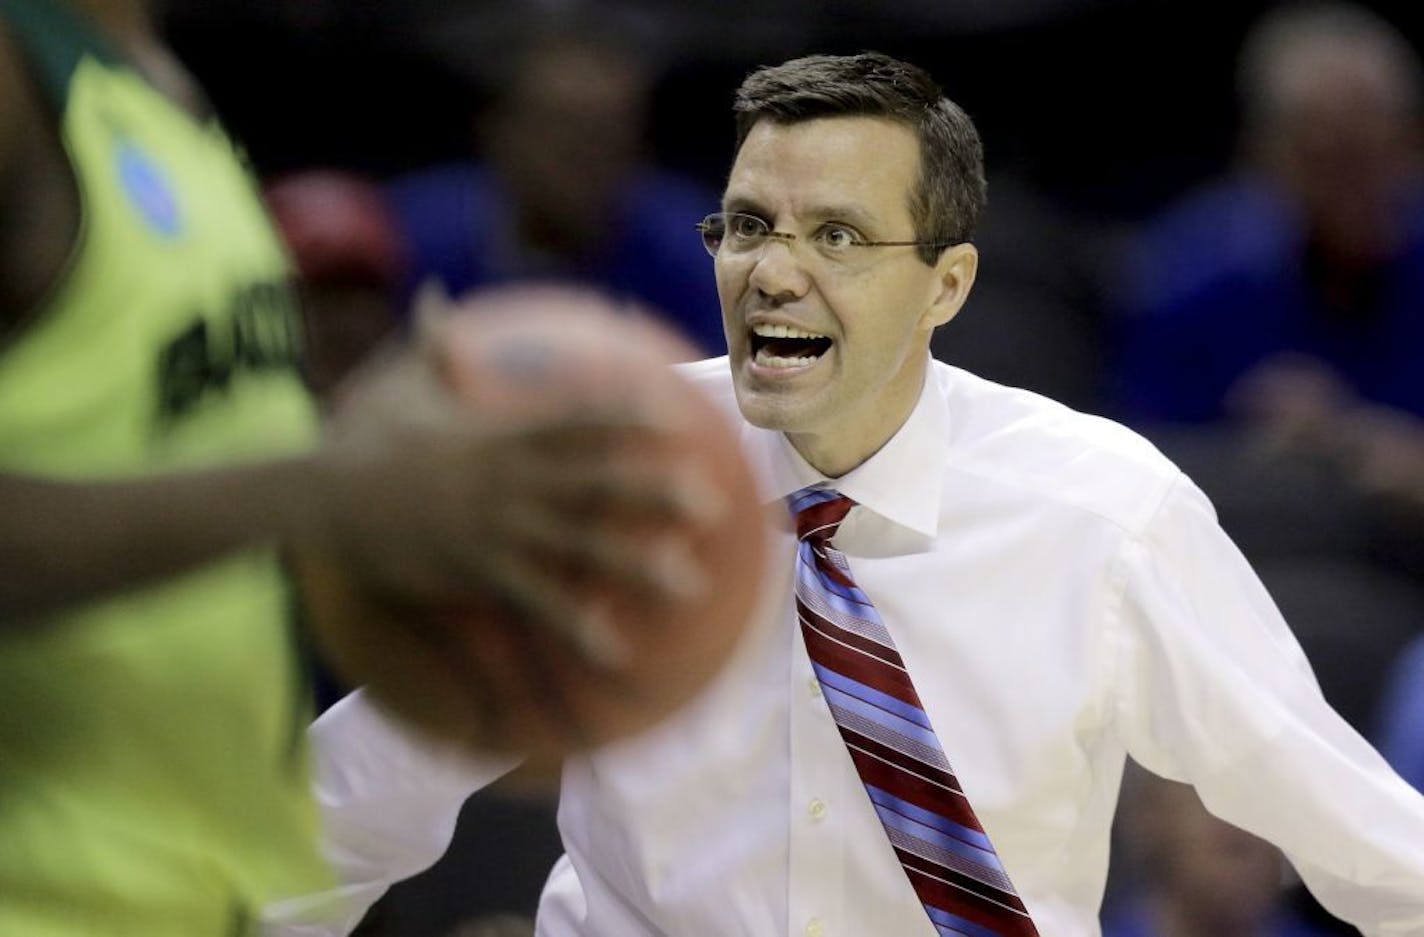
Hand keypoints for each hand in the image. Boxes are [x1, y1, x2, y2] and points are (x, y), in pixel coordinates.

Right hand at [299, 297, 722, 667]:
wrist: (318, 495)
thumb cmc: (362, 437)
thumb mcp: (401, 383)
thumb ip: (434, 345)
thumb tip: (432, 297)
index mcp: (501, 429)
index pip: (579, 416)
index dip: (631, 415)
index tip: (678, 417)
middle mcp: (512, 476)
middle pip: (598, 480)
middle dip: (657, 490)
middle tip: (712, 503)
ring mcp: (498, 525)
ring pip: (582, 544)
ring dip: (639, 564)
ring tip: (690, 585)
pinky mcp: (477, 571)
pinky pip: (537, 600)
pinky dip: (578, 624)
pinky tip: (616, 649)